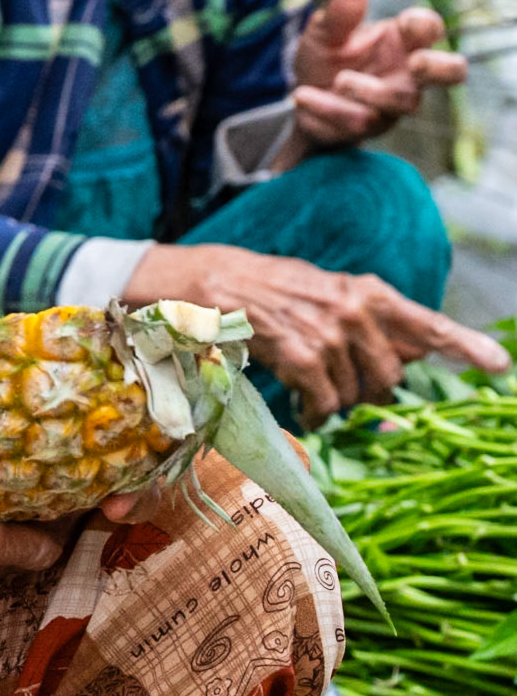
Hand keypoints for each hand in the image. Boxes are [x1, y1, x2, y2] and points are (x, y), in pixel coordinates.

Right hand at [126, 242, 509, 423]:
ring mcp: (328, 334)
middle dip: (370, 389)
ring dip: (337, 402)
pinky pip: (325, 403)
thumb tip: (401, 359)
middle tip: (341, 385)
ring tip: (312, 391)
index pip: (427, 323)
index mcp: (364, 291)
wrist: (208, 284)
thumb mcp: (322, 291)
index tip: (497, 366)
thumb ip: (363, 320)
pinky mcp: (300, 357)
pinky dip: (315, 411)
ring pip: (356, 393)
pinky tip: (302, 404)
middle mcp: (354, 311)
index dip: (466, 346)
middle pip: (390, 375)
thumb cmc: (262, 288)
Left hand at [289, 0, 464, 150]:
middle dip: (439, 67)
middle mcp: (407, 72)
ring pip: (401, 101)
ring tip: (337, 80)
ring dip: (368, 91)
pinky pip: (358, 122)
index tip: (405, 21)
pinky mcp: (372, 127)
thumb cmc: (325, 58)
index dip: (425, 25)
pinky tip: (302, 97)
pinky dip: (327, 108)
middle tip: (416, 62)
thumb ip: (340, 14)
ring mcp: (393, 102)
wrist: (302, 100)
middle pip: (452, 72)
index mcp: (402, 40)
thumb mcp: (323, 33)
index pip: (430, 29)